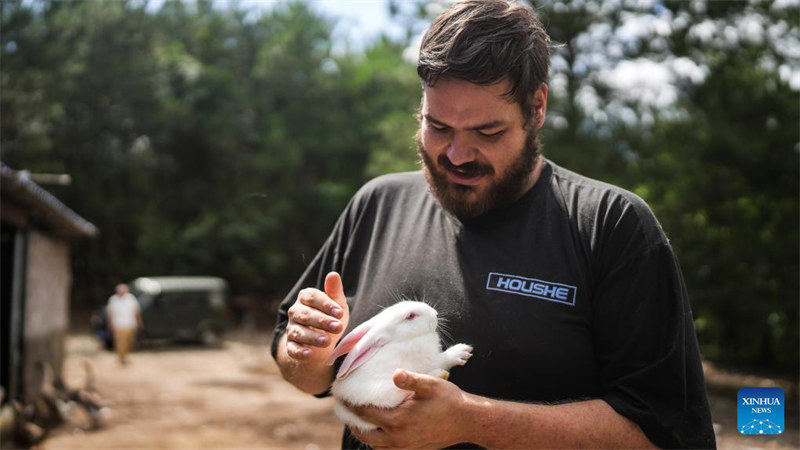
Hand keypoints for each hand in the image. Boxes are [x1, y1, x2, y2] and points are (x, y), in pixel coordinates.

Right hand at [285, 272, 349, 363]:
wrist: (324, 343)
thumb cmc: (331, 318)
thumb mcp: (337, 304)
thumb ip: (334, 291)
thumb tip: (333, 274)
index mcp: (305, 298)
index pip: (312, 297)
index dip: (326, 304)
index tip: (340, 313)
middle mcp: (295, 312)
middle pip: (305, 314)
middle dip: (322, 321)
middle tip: (338, 327)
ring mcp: (292, 329)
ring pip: (298, 332)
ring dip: (312, 337)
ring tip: (327, 341)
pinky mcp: (291, 346)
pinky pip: (292, 349)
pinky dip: (299, 352)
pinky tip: (309, 354)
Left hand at [349, 369, 469, 448]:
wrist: (467, 421)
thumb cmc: (449, 400)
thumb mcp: (430, 385)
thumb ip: (411, 380)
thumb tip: (395, 374)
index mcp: (398, 421)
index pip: (365, 414)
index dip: (352, 404)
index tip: (342, 394)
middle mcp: (397, 439)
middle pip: (364, 434)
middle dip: (352, 420)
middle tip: (346, 407)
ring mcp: (404, 447)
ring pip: (374, 445)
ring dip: (365, 432)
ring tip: (359, 418)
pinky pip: (387, 449)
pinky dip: (378, 440)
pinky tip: (379, 428)